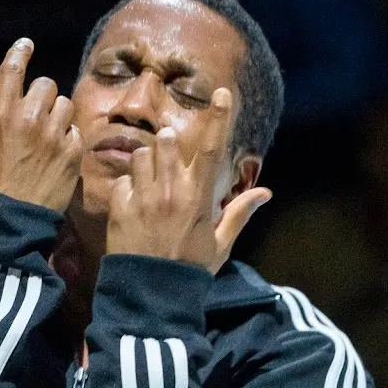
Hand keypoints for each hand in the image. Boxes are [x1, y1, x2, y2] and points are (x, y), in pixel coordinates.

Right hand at [0, 38, 82, 211]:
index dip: (19, 52)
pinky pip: (76, 130)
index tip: (26, 44)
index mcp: (1, 114)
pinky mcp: (73, 152)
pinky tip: (57, 152)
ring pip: (65, 105)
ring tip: (47, 134)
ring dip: (56, 114)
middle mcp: (30, 118)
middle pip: (45, 84)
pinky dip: (68, 137)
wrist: (9, 223)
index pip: (12, 69)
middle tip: (34, 112)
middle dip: (39, 94)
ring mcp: (54, 135)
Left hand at [105, 88, 270, 272]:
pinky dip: (128, 189)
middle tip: (167, 164)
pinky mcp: (121, 206)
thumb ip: (239, 212)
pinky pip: (123, 180)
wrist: (151, 294)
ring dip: (145, 165)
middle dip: (165, 144)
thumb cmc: (189, 269)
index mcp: (199, 197)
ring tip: (149, 188)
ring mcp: (144, 197)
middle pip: (164, 140)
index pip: (211, 148)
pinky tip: (133, 209)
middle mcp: (171, 191)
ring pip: (140, 155)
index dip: (218, 118)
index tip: (221, 93)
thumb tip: (266, 192)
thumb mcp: (220, 243)